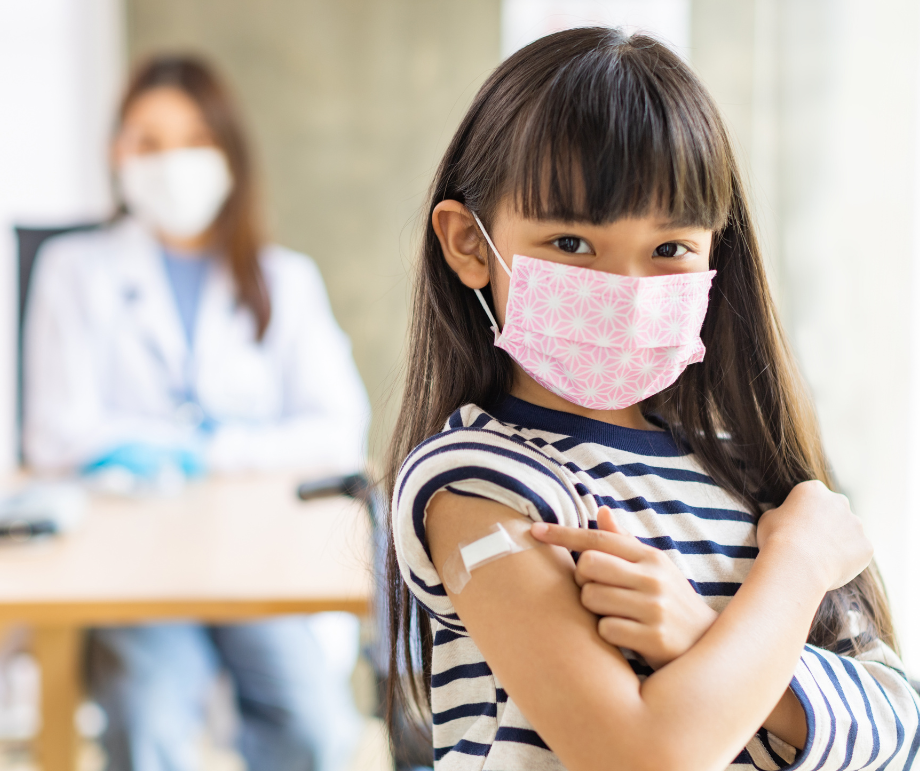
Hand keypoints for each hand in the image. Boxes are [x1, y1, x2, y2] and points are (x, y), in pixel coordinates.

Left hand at [532, 507, 717, 668]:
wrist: (707, 647)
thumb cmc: (670, 602)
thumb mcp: (654, 568)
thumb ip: (625, 542)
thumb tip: (603, 509)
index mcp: (650, 556)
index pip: (597, 538)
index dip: (562, 534)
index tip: (534, 530)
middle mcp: (654, 577)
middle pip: (587, 564)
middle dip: (583, 579)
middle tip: (597, 590)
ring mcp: (655, 608)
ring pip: (591, 598)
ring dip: (594, 609)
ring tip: (616, 615)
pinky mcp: (654, 638)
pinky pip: (604, 629)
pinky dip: (608, 634)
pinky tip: (626, 636)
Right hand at [756, 480, 871, 590]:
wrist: (796, 564)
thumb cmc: (776, 539)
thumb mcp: (769, 518)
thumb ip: (783, 514)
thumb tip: (787, 519)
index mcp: (813, 490)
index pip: (812, 497)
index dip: (803, 513)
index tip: (795, 528)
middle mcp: (839, 502)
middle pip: (835, 511)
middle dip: (827, 524)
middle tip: (811, 544)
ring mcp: (856, 524)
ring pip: (849, 533)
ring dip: (839, 542)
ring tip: (819, 560)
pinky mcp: (866, 546)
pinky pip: (857, 553)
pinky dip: (847, 561)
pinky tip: (830, 569)